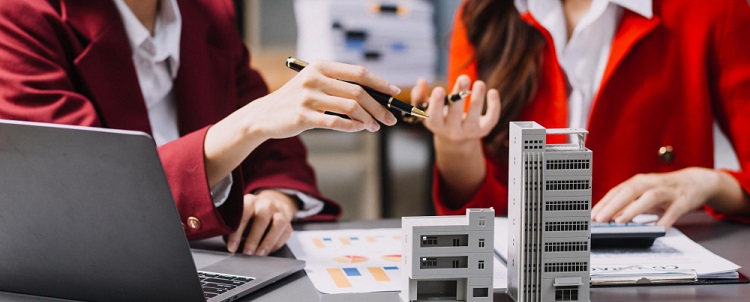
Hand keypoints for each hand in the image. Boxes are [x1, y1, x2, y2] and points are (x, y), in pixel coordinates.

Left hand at [226, 190, 297, 255]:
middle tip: (246, 253)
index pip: (244, 213)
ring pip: (278, 224)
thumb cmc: (249, 217)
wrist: (271, 209)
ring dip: (267, 242)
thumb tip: (229, 245)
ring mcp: (279, 213)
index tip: (232, 247)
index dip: (237, 232)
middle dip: (253, 238)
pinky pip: (285, 233)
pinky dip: (276, 245)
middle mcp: (266, 204)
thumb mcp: (237, 219)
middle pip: (262, 218)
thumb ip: (232, 229)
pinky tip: (266, 253)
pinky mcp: (288, 224)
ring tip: (258, 255)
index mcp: (250, 201)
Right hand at [236, 60, 398, 139]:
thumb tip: (376, 96)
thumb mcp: (316, 83)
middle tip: (389, 118)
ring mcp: (308, 97)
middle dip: (378, 106)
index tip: (394, 92)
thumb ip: (341, 86)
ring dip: (368, 119)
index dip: (380, 83)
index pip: (359, 72)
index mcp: (322, 66)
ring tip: (375, 127)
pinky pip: (336, 122)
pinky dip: (352, 126)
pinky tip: (359, 128)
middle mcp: (315, 78)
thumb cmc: (298, 100)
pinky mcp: (303, 116)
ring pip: (350, 108)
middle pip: (358, 92)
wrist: (266, 115)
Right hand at [412, 75, 500, 143]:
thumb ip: (419, 96)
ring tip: (479, 83)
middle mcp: (452, 131)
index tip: (439, 89)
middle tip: (463, 77)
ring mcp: (469, 131)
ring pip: (474, 116)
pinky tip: (493, 92)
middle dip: (459, 96)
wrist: (456, 140)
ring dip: (477, 98)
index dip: (436, 104)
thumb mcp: (426, 110)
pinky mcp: (484, 129)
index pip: (434, 117)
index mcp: (436, 124)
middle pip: (455, 114)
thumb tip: (421, 81)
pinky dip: (494, 106)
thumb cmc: (439, 118)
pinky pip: (491, 118)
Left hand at [591, 167, 721, 226]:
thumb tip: (608, 216)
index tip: (591, 215)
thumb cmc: (664, 189)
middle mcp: (651, 183)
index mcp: (638, 182)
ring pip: (650, 197)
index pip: (617, 191)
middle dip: (613, 205)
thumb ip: (628, 203)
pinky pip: (673, 211)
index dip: (604, 203)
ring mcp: (667, 191)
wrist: (695, 182)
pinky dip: (665, 219)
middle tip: (599, 219)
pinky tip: (656, 228)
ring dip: (634, 209)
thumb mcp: (644, 193)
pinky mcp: (683, 201)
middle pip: (630, 192)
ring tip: (620, 221)